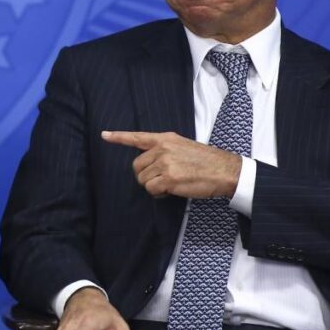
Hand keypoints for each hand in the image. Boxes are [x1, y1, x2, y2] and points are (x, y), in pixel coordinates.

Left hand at [102, 130, 240, 199]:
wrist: (224, 170)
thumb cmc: (206, 161)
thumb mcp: (183, 146)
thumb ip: (165, 149)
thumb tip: (150, 162)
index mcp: (165, 139)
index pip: (137, 137)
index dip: (119, 137)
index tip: (104, 135)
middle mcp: (162, 149)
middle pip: (137, 166)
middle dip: (145, 176)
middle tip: (161, 179)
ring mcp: (165, 163)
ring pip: (143, 180)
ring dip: (153, 186)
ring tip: (171, 184)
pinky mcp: (169, 179)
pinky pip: (151, 190)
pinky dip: (158, 194)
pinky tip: (171, 190)